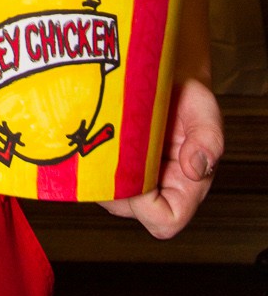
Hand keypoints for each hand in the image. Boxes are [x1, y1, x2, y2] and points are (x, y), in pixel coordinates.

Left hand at [100, 79, 223, 238]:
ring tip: (97, 139)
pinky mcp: (112, 163)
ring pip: (105, 193)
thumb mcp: (203, 110)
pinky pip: (94, 175)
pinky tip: (88, 136)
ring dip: (96, 171)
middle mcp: (156, 188)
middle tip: (105, 150)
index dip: (146, 206)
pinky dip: (88, 159)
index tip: (134, 171)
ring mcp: (131, 177)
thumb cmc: (187, 95)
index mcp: (185, 187)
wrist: (164, 76)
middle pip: (126, 209)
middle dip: (111, 185)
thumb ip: (208, 140)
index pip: (164, 220)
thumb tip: (195, 169)